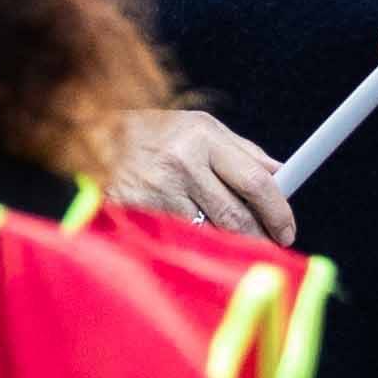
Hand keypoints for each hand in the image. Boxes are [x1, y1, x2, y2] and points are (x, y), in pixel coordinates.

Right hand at [107, 104, 295, 242]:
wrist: (89, 136)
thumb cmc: (152, 133)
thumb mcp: (197, 127)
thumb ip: (242, 152)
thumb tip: (282, 176)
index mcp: (203, 135)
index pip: (256, 180)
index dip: (278, 211)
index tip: (288, 230)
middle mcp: (183, 161)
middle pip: (236, 215)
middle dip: (259, 238)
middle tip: (270, 249)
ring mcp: (158, 189)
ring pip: (211, 234)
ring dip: (230, 248)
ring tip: (238, 250)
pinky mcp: (139, 212)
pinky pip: (181, 239)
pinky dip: (197, 248)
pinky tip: (200, 247)